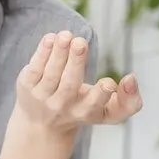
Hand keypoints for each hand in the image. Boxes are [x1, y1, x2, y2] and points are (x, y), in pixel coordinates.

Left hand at [15, 30, 142, 132]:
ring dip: (58, 53)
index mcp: (86, 112)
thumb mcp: (108, 112)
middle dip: (75, 63)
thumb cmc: (84, 108)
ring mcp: (42, 98)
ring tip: (67, 35)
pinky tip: (51, 38)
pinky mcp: (26, 88)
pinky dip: (42, 53)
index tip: (109, 83)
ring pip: (50, 75)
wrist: (42, 123)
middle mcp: (62, 108)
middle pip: (69, 86)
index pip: (94, 105)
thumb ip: (129, 101)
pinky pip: (35, 69)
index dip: (102, 94)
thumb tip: (131, 79)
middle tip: (80, 43)